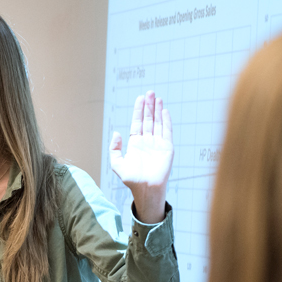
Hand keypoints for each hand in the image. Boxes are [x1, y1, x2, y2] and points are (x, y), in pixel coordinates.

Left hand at [109, 90, 173, 222]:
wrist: (146, 189)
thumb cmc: (132, 180)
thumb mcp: (117, 164)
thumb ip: (114, 149)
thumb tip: (116, 133)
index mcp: (136, 143)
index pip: (137, 122)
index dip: (138, 110)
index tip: (140, 98)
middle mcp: (147, 141)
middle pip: (148, 119)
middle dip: (149, 106)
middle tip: (150, 92)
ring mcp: (158, 143)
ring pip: (158, 123)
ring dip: (157, 110)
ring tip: (157, 97)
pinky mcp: (167, 148)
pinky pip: (167, 131)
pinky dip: (166, 121)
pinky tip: (164, 111)